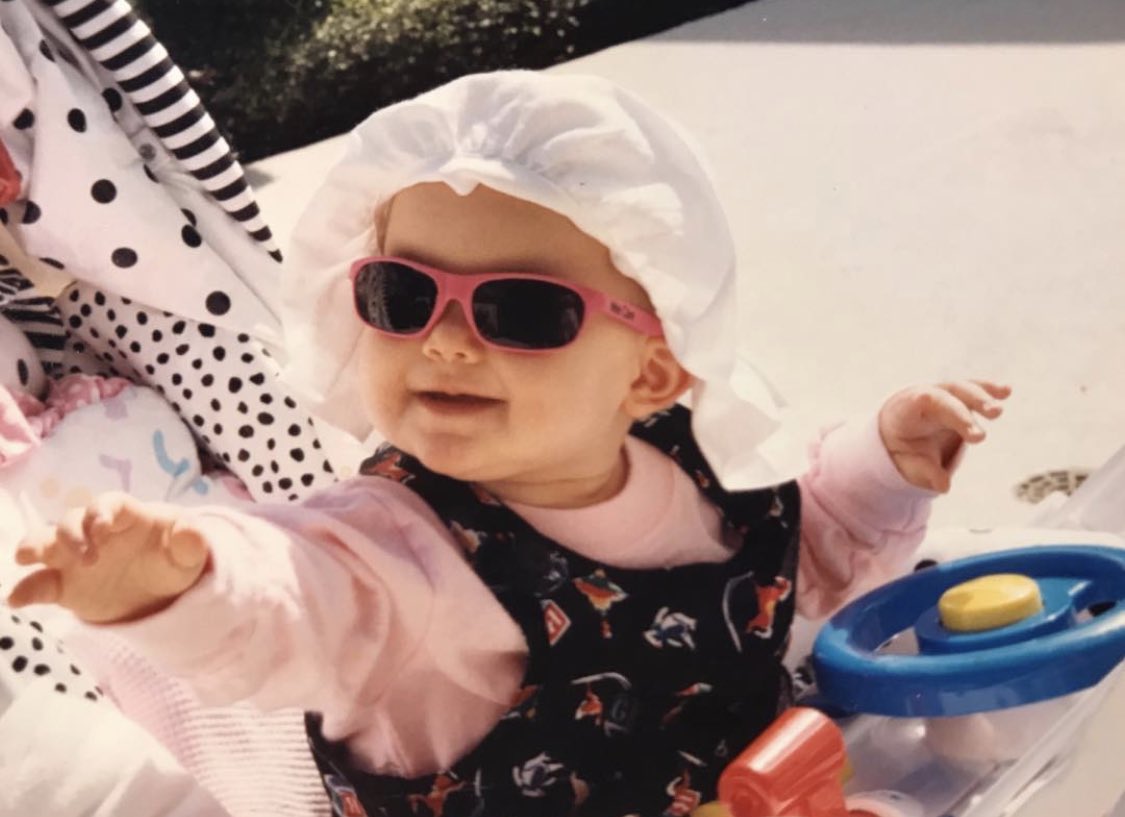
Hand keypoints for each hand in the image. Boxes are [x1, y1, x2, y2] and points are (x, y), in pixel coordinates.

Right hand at [8, 492, 208, 623]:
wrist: (160, 590)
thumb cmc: (173, 558)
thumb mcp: (190, 552)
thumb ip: (191, 542)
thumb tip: (191, 534)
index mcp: (125, 517)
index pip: (108, 504)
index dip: (101, 511)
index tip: (102, 527)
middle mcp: (93, 532)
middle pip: (71, 520)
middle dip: (71, 534)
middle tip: (87, 559)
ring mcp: (74, 557)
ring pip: (45, 543)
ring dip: (34, 547)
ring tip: (27, 559)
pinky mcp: (63, 585)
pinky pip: (38, 584)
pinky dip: (25, 589)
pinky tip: (16, 599)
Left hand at [879, 380, 1009, 492]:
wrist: (895, 427)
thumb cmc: (901, 446)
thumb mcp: (905, 461)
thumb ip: (923, 472)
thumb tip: (944, 486)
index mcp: (907, 409)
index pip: (926, 404)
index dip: (951, 414)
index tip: (974, 437)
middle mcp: (926, 396)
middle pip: (947, 396)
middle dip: (965, 414)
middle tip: (981, 436)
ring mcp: (943, 393)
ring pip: (963, 389)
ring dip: (982, 398)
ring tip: (998, 411)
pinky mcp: (959, 396)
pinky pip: (974, 388)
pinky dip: (989, 389)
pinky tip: (1007, 391)